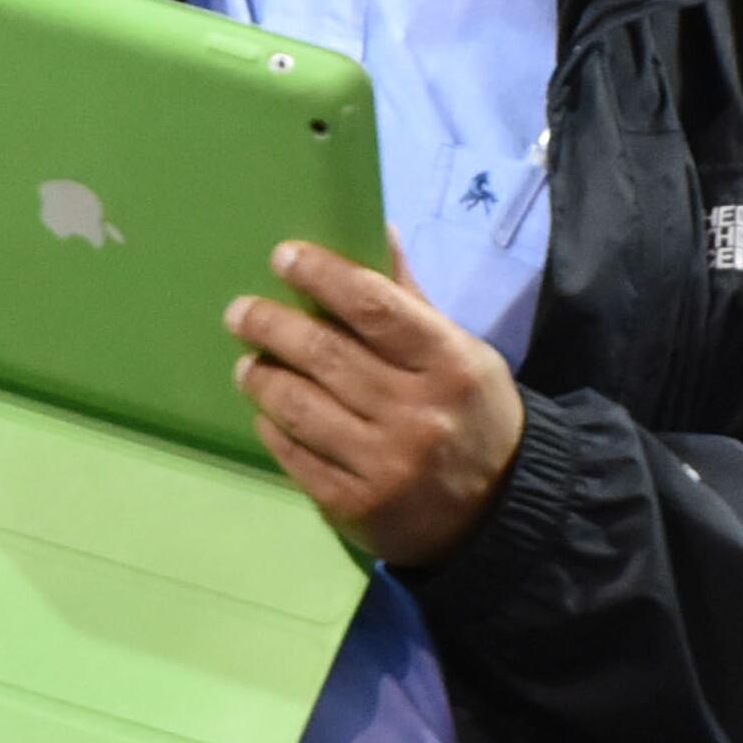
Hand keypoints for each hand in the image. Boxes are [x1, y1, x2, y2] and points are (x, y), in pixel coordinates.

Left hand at [228, 238, 523, 566]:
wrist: (502, 513)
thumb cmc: (471, 414)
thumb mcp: (460, 352)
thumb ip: (410, 300)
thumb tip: (377, 229)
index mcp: (448, 364)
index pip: (373, 306)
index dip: (322, 275)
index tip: (283, 256)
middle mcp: (416, 414)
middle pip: (324, 355)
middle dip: (270, 325)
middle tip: (240, 312)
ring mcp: (385, 465)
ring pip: (299, 407)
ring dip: (262, 377)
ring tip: (249, 364)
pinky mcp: (356, 506)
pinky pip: (295, 456)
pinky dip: (273, 428)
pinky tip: (267, 413)